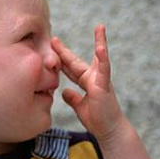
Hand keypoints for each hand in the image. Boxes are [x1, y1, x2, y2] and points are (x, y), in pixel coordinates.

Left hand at [51, 24, 126, 141]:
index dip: (61, 58)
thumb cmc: (98, 119)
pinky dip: (103, 59)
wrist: (109, 131)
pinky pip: (105, 70)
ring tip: (100, 27)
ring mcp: (101, 81)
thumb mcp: (80, 107)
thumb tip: (65, 92)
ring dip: (100, 42)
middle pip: (77, 61)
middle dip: (65, 50)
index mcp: (86, 82)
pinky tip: (101, 47)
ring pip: (99, 58)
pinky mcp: (105, 86)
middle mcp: (94, 78)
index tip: (51, 48)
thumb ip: (73, 98)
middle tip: (54, 38)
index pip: (70, 67)